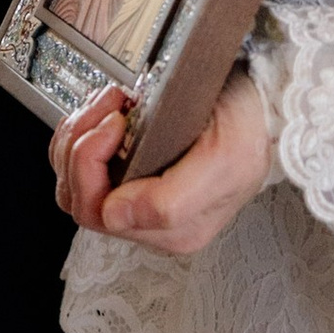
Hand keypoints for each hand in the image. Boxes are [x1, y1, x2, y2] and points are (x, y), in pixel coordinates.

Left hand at [50, 66, 276, 257]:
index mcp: (172, 231)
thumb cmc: (249, 129)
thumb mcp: (224, 161)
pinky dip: (84, 128)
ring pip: (71, 178)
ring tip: (112, 102)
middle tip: (112, 104)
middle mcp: (150, 223)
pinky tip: (110, 108)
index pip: (96, 210)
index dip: (90, 161)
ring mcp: (137, 197)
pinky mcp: (131, 173)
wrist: (262, 103)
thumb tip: (114, 216)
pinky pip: (80, 161)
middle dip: (80, 143)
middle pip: (76, 196)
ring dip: (80, 132)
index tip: (118, 120)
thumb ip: (170, 201)